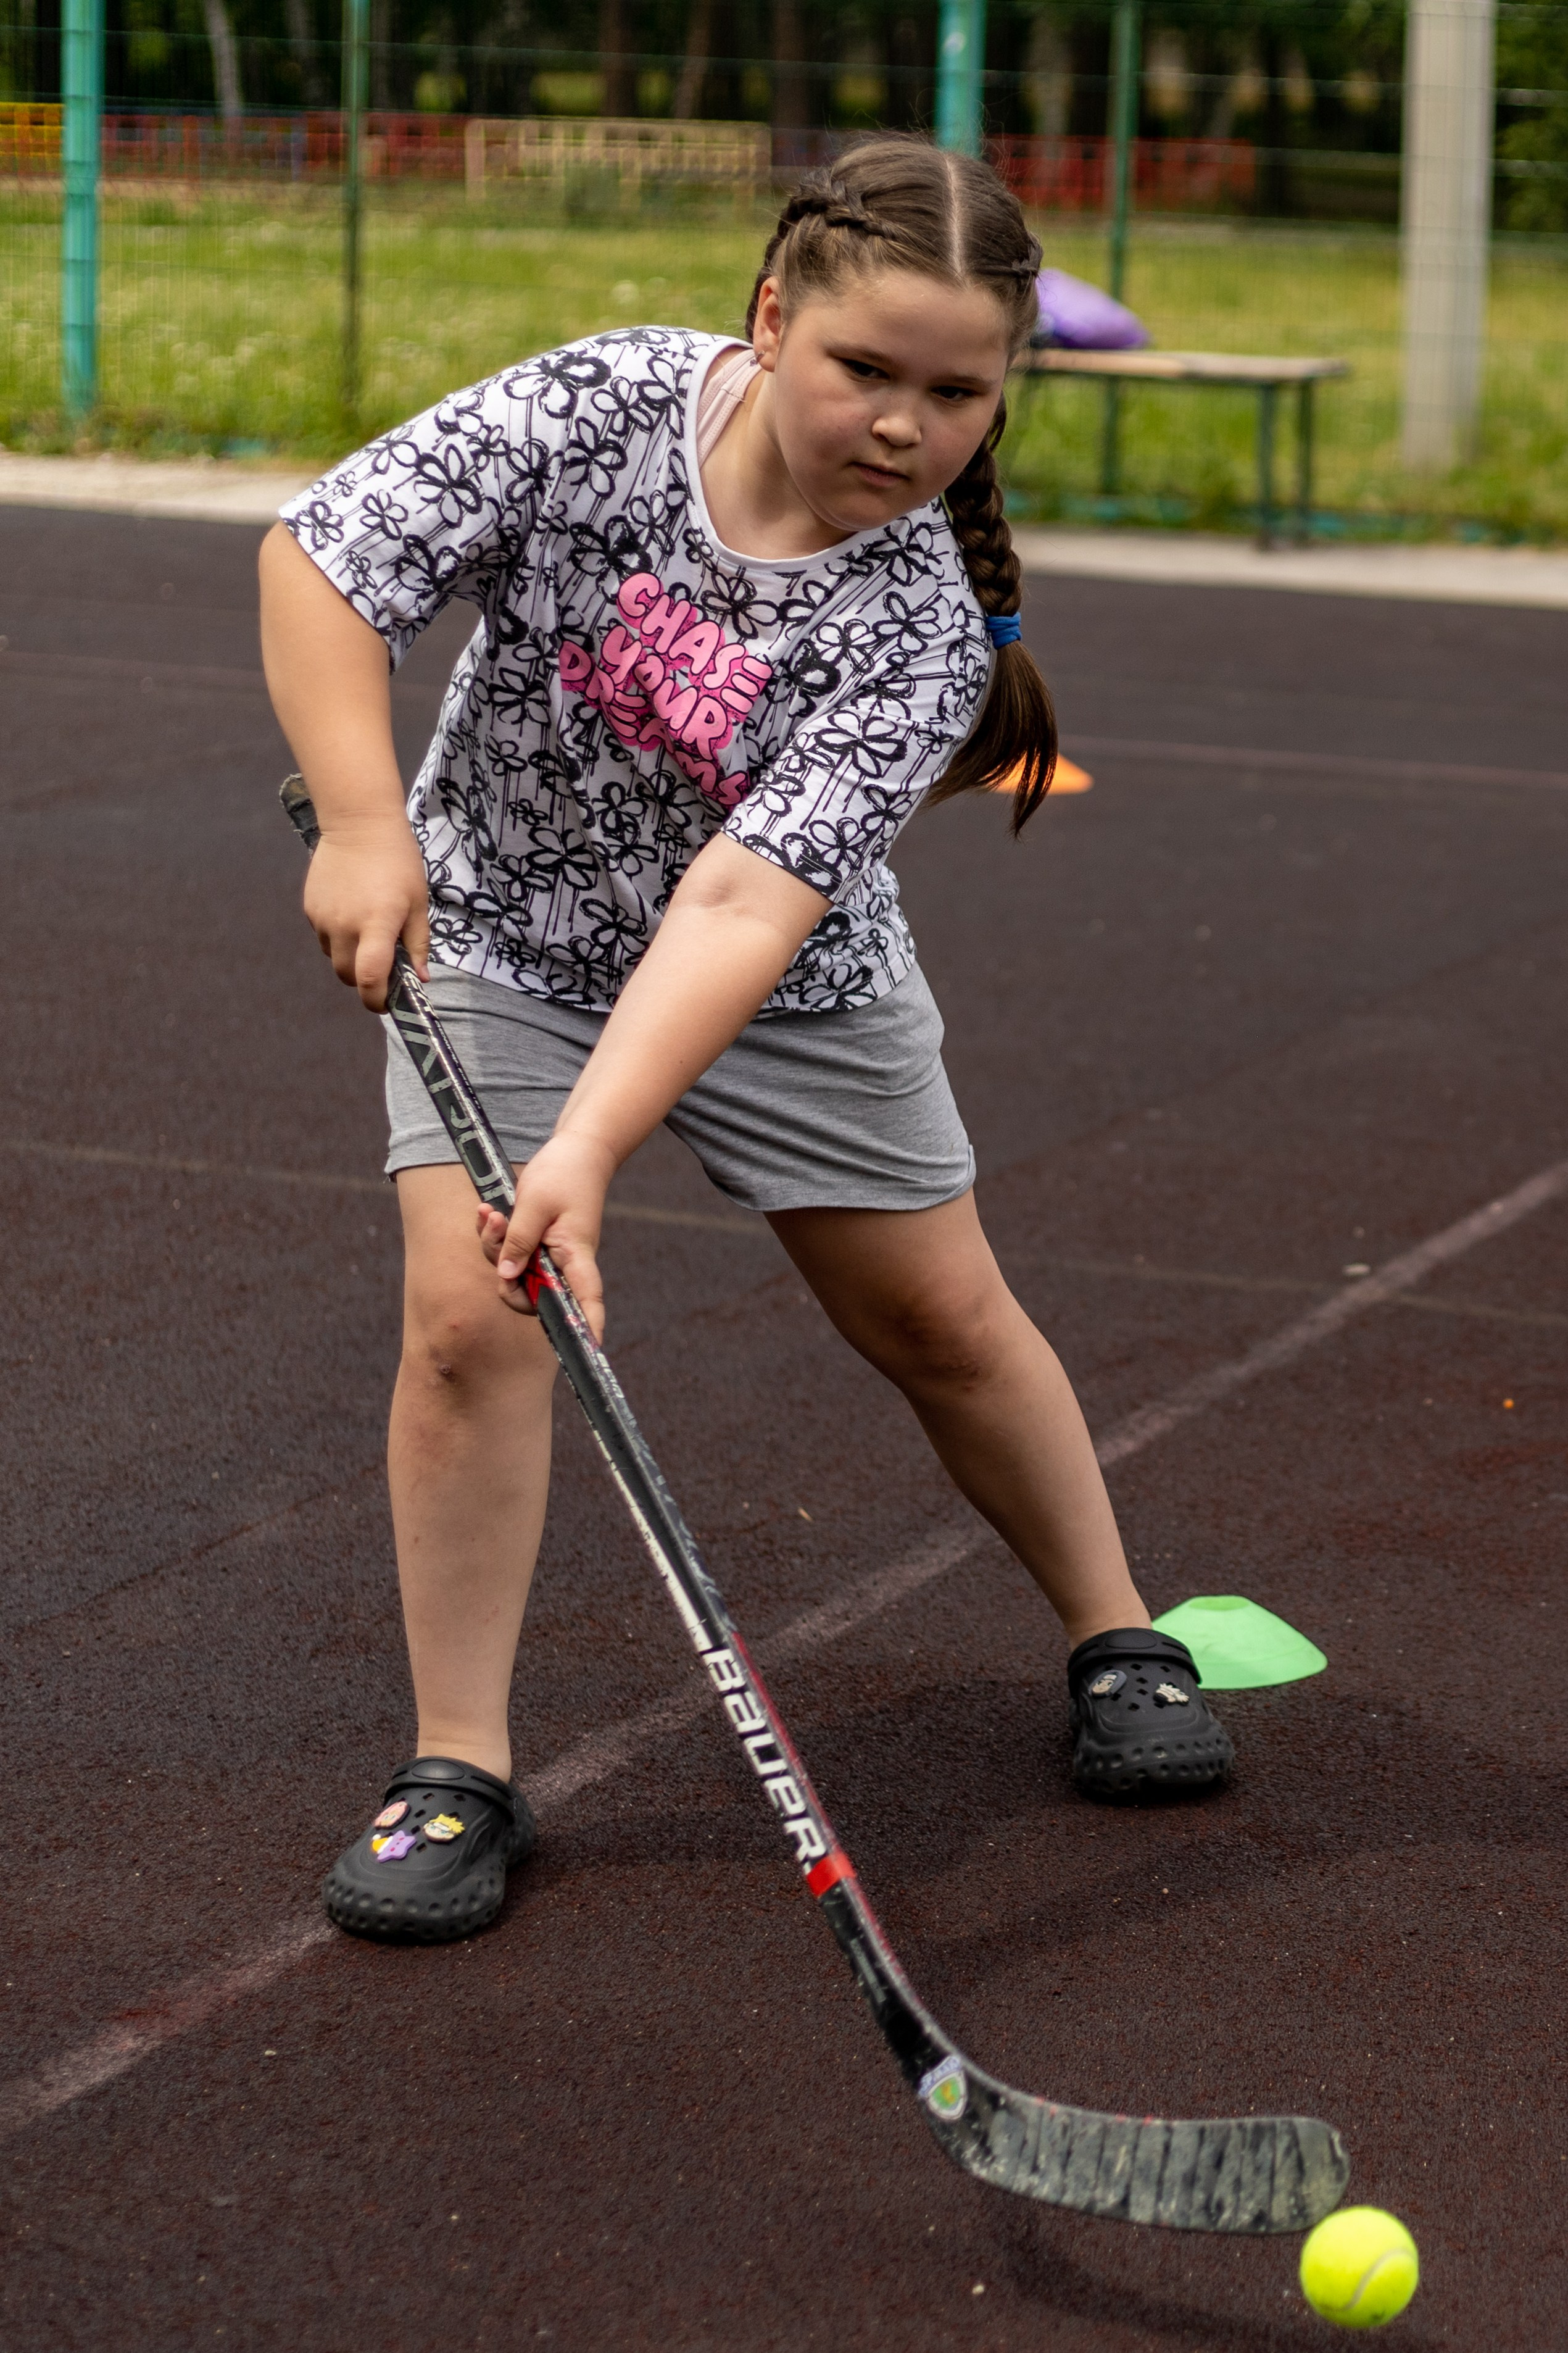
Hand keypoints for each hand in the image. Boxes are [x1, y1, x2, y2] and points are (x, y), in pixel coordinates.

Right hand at [303, 817, 429, 1010]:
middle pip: (349, 976)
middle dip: (366, 980)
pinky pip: (325, 937)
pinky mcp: (310, 909)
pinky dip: (339, 937)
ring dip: (352, 957)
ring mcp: (323, 918)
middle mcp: (345, 926)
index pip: (370, 979)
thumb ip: (418, 944)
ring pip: (335, 958)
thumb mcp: (418, 903)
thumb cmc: (398, 862)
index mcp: (377, 925)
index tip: (387, 1003)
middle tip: (384, 963)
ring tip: (368, 928)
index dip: (378, 1001)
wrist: (358, 824)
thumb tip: (421, 980)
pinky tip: (352, 910)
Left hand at [476, 1129, 616, 1338]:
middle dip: (504, 1274)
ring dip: (494, 1245)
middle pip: (534, 1295)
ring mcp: (550, 1255)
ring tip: (490, 1212)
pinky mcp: (537, 1244)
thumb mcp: (536, 1204)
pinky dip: (495, 1235)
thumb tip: (506, 1276)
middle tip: (495, 1229)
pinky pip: (509, 1253)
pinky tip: (488, 1211)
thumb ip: (520, 1241)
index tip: (590, 1349)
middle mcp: (565, 1263)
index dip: (587, 1326)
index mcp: (577, 1255)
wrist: (576, 1149)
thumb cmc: (565, 1173)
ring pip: (515, 1273)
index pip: (587, 1299)